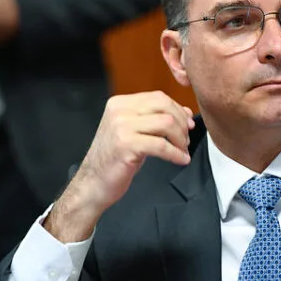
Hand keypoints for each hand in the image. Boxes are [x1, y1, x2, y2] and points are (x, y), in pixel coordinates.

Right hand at [46, 92, 195, 242]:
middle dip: (181, 123)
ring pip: (166, 123)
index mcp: (120, 103)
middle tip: (186, 140)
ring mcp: (121, 127)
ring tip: (182, 150)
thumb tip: (185, 112)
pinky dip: (176, 153)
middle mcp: (119, 111)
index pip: (158, 97)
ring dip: (180, 139)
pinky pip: (161, 145)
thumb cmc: (115, 159)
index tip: (187, 124)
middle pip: (164, 106)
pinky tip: (181, 159)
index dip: (178, 110)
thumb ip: (156, 119)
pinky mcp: (126, 145)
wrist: (93, 183)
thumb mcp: (135, 133)